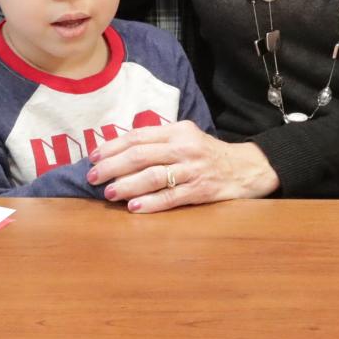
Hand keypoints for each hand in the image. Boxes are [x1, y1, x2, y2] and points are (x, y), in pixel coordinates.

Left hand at [84, 121, 279, 212]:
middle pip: (141, 155)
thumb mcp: (186, 137)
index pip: (138, 136)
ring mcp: (193, 170)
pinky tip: (134, 207)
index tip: (93, 156)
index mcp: (178, 130)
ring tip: (109, 193)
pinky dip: (151, 203)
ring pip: (153, 176)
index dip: (112, 146)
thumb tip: (118, 151)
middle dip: (112, 166)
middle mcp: (184, 147)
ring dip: (127, 185)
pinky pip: (171, 197)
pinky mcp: (201, 191)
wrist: (246, 168)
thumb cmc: (207, 154)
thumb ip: (158, 140)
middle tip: (92, 177)